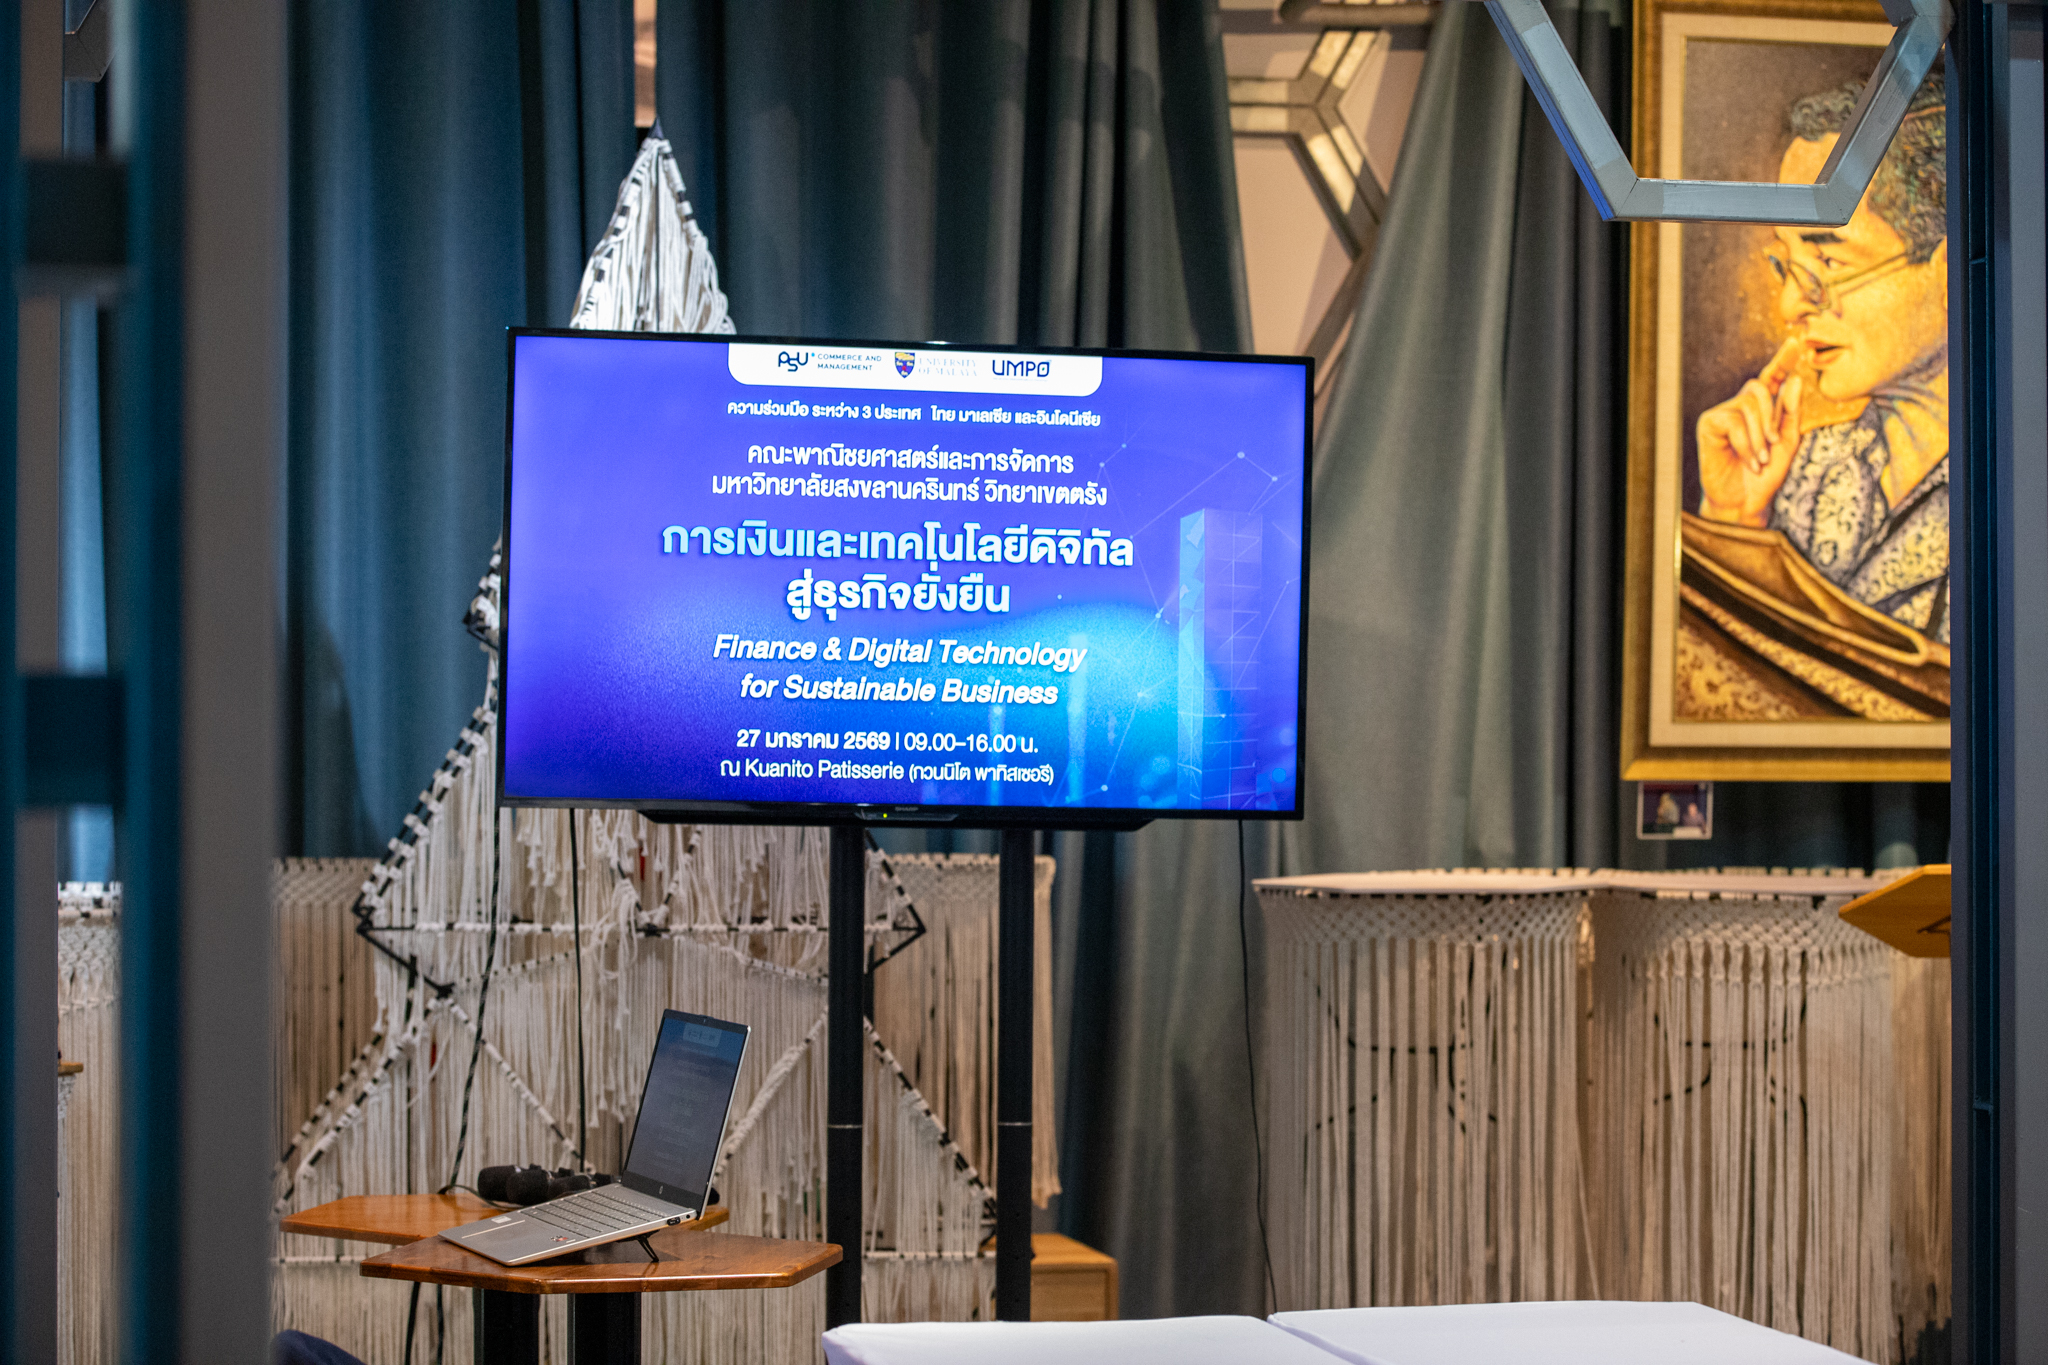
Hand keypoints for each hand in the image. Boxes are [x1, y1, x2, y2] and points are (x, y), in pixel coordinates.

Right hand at [1696, 336, 1806, 526]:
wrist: (1745, 501)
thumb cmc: (1766, 474)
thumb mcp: (1788, 442)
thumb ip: (1792, 412)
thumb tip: (1793, 380)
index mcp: (1763, 408)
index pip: (1773, 377)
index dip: (1783, 360)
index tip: (1796, 342)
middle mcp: (1741, 406)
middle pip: (1760, 387)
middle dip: (1772, 417)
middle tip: (1772, 444)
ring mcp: (1723, 414)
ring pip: (1748, 404)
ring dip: (1760, 435)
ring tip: (1760, 458)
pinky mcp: (1709, 424)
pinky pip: (1734, 421)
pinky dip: (1746, 443)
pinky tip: (1748, 459)